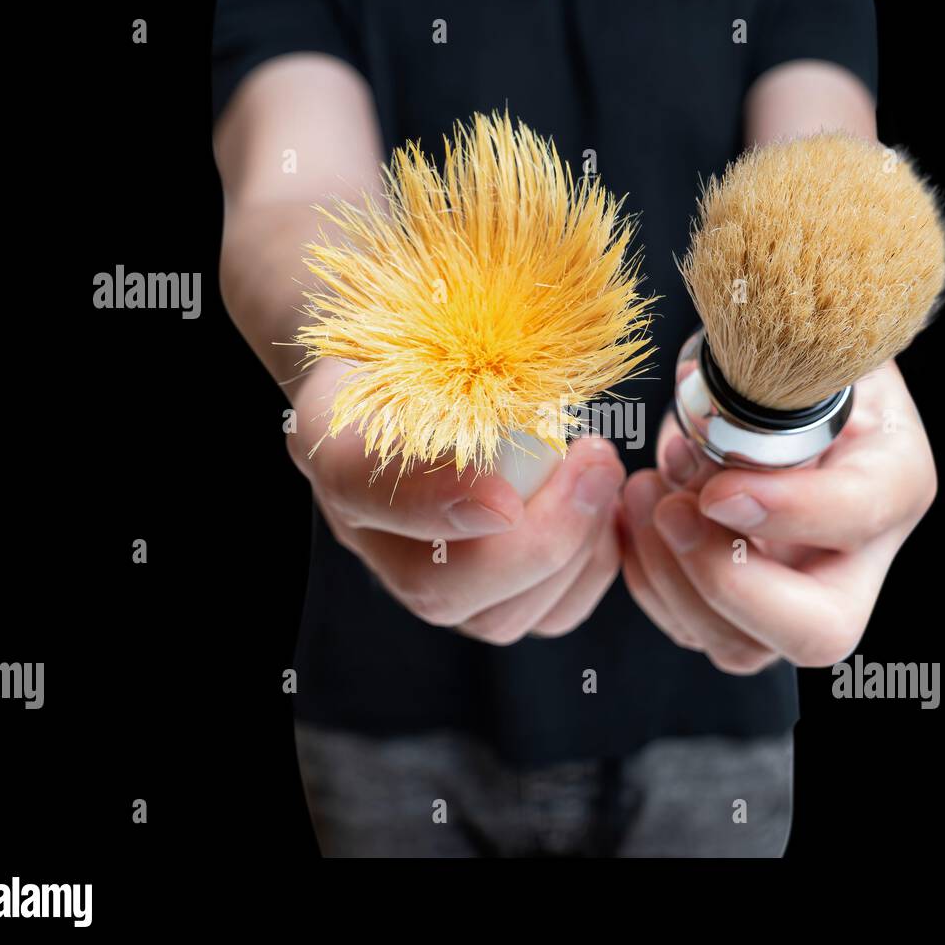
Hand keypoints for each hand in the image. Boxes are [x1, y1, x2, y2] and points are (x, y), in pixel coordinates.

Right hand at [288, 359, 623, 643]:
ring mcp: (431, 578)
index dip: (433, 504)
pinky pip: (548, 616)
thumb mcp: (417, 326)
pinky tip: (606, 510)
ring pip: (502, 617)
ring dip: (575, 552)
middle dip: (541, 539)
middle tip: (597, 462)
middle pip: (441, 590)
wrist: (423, 373)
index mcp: (338, 453)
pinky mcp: (492, 596)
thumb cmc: (428, 346)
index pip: (365, 491)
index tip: (503, 496)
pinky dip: (594, 568)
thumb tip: (499, 432)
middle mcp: (373, 534)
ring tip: (599, 475)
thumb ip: (440, 360)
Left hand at [618, 361, 935, 673]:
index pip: (859, 516)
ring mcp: (798, 596)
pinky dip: (646, 578)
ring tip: (641, 492)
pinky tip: (633, 516)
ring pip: (738, 646)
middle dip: (725, 580)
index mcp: (894, 477)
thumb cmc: (787, 361)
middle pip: (818, 631)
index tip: (717, 488)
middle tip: (669, 510)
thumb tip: (703, 414)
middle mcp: (859, 557)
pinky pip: (687, 627)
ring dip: (668, 576)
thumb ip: (769, 380)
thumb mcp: (794, 347)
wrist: (771, 389)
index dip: (786, 513)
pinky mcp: (741, 612)